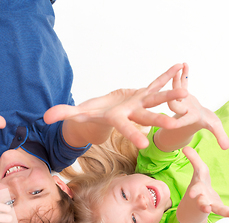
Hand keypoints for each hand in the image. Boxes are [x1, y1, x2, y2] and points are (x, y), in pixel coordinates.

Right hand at [44, 64, 187, 148]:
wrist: (104, 116)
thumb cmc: (90, 116)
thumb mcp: (77, 115)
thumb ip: (64, 114)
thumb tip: (46, 117)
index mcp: (117, 119)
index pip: (125, 128)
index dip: (133, 135)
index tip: (144, 144)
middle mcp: (131, 114)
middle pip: (146, 117)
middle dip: (160, 120)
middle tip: (175, 123)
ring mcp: (139, 104)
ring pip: (156, 100)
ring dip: (170, 97)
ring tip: (186, 93)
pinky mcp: (142, 94)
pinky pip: (156, 84)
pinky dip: (166, 76)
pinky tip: (180, 68)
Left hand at [166, 64, 228, 149]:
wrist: (197, 115)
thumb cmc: (206, 122)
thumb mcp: (214, 127)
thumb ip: (220, 136)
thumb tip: (227, 148)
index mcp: (188, 118)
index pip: (182, 120)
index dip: (178, 121)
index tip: (172, 123)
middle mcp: (182, 110)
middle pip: (174, 105)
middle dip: (175, 97)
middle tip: (176, 89)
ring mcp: (181, 100)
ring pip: (175, 91)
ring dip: (177, 80)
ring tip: (178, 68)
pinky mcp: (182, 92)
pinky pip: (181, 82)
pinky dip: (184, 74)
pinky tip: (184, 64)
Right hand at [177, 148, 228, 222]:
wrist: (192, 209)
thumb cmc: (198, 187)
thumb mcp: (198, 173)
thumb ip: (194, 160)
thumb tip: (185, 147)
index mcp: (198, 182)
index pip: (197, 169)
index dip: (193, 158)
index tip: (186, 149)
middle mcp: (199, 193)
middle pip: (196, 191)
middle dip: (194, 191)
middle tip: (191, 193)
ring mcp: (205, 202)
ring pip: (204, 204)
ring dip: (204, 206)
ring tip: (208, 208)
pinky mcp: (214, 208)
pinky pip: (220, 211)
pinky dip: (226, 212)